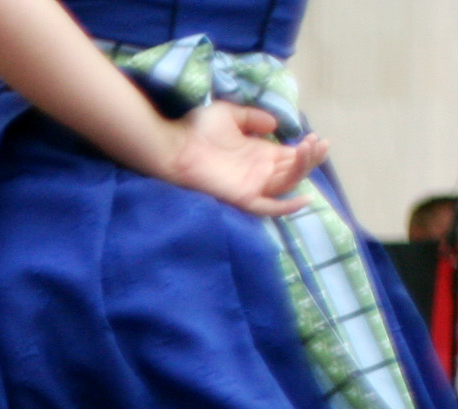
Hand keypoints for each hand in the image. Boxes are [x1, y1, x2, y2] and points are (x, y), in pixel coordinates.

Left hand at [159, 102, 326, 217]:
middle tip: (318, 142)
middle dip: (311, 156)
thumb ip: (254, 118)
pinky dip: (287, 208)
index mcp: (259, 153)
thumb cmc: (198, 129)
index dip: (308, 149)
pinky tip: (304, 198)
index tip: (316, 137)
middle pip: (294, 170)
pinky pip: (268, 208)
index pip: (291, 156)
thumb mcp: (231, 115)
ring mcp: (252, 184)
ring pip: (287, 183)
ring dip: (303, 168)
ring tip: (310, 148)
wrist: (175, 144)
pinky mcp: (243, 196)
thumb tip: (275, 125)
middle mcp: (259, 171)